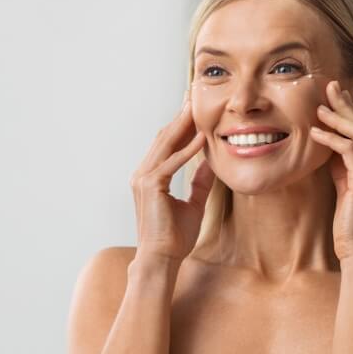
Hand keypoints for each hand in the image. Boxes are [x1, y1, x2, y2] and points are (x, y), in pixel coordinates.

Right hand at [130, 97, 212, 262]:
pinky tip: (202, 137)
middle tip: (193, 94)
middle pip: (164, 137)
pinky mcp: (151, 187)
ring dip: (183, 124)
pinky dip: (187, 149)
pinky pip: (172, 162)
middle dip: (180, 116)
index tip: (193, 107)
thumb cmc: (174, 237)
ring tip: (197, 106)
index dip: (181, 124)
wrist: (161, 259)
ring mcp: (143, 179)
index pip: (166, 144)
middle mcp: (142, 174)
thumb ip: (199, 182)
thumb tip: (210, 164)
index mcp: (150, 177)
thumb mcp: (193, 204)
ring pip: (165, 144)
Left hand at [310, 80, 352, 262]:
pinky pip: (349, 152)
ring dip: (338, 118)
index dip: (352, 112)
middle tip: (331, 86)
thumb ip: (341, 169)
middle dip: (347, 105)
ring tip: (319, 107)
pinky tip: (316, 132)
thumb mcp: (344, 190)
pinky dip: (332, 139)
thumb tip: (330, 150)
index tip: (339, 95)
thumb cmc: (350, 226)